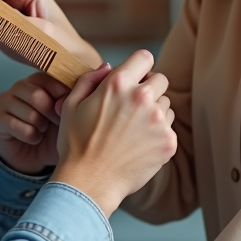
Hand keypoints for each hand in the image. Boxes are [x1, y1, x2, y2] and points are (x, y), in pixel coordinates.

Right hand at [0, 72, 75, 174]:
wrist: (36, 157)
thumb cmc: (53, 133)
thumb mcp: (68, 117)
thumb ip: (71, 103)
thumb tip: (68, 99)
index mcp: (38, 81)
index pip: (48, 77)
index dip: (61, 94)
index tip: (70, 109)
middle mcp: (20, 87)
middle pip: (36, 94)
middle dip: (51, 113)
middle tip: (57, 123)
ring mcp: (6, 101)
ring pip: (27, 111)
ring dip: (40, 125)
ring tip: (44, 131)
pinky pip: (14, 125)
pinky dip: (29, 135)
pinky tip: (34, 138)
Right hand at [51, 50, 176, 216]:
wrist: (89, 182)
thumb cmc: (76, 144)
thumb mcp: (71, 105)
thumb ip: (89, 79)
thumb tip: (108, 66)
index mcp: (118, 83)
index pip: (144, 57)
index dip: (139, 67)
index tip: (134, 78)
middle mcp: (142, 98)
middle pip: (160, 80)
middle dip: (149, 89)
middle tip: (132, 108)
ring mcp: (158, 120)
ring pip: (166, 105)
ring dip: (154, 112)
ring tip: (132, 130)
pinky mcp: (168, 142)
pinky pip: (169, 128)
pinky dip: (158, 134)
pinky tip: (138, 145)